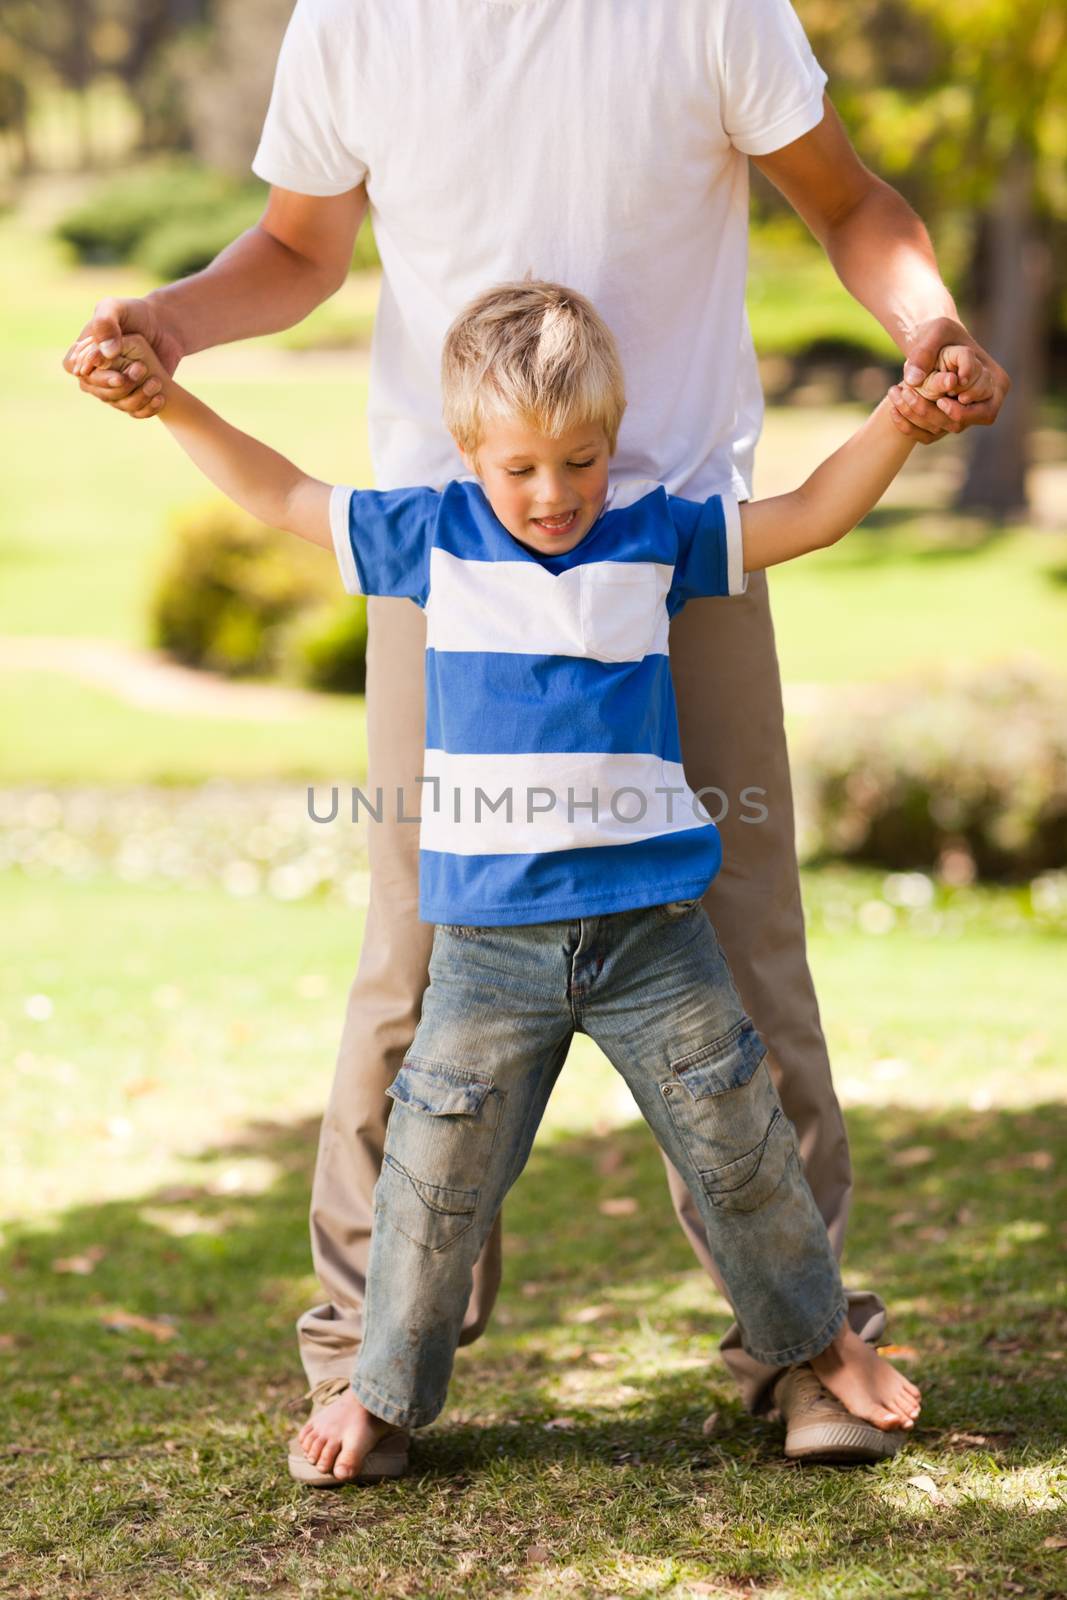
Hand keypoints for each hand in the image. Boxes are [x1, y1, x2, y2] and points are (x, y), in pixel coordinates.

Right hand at [62, 297, 183, 419]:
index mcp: (85, 350)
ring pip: (115, 403)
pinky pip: (135, 412)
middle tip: (140, 368)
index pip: (71, 366)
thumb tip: (106, 354)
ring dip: (135, 396)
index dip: (84, 369)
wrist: (165, 327)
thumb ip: (105, 323)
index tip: (105, 362)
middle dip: (115, 383)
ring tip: (155, 380)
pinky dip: (148, 408)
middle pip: (93, 389)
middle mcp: (96, 371)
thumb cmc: (135, 313)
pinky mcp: (134, 396)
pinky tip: (161, 396)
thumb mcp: (116, 307)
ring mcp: (114, 386)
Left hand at [888, 317, 1008, 444]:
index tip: (949, 390)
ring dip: (921, 415)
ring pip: (947, 428)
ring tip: (899, 393)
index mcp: (995, 380)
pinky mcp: (945, 425)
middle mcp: (985, 403)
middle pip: (967, 420)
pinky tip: (893, 409)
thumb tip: (914, 379)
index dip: (969, 399)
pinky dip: (910, 426)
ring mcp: (965, 416)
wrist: (929, 347)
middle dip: (942, 411)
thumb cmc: (940, 335)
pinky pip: (928, 435)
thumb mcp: (935, 332)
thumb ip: (926, 352)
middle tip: (921, 397)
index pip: (987, 400)